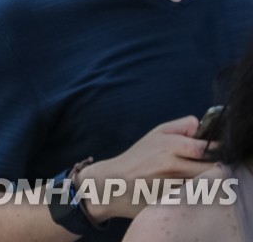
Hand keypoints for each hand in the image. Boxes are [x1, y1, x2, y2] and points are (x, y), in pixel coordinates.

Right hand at [79, 116, 213, 220]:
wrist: (113, 183)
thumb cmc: (137, 157)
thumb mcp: (155, 134)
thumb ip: (181, 127)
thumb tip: (200, 126)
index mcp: (169, 146)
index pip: (205, 148)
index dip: (214, 151)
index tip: (214, 152)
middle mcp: (172, 166)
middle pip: (210, 169)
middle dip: (211, 168)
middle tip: (202, 167)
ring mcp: (172, 186)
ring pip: (204, 184)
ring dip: (203, 181)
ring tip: (187, 178)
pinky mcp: (171, 202)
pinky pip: (193, 197)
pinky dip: (193, 194)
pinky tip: (180, 190)